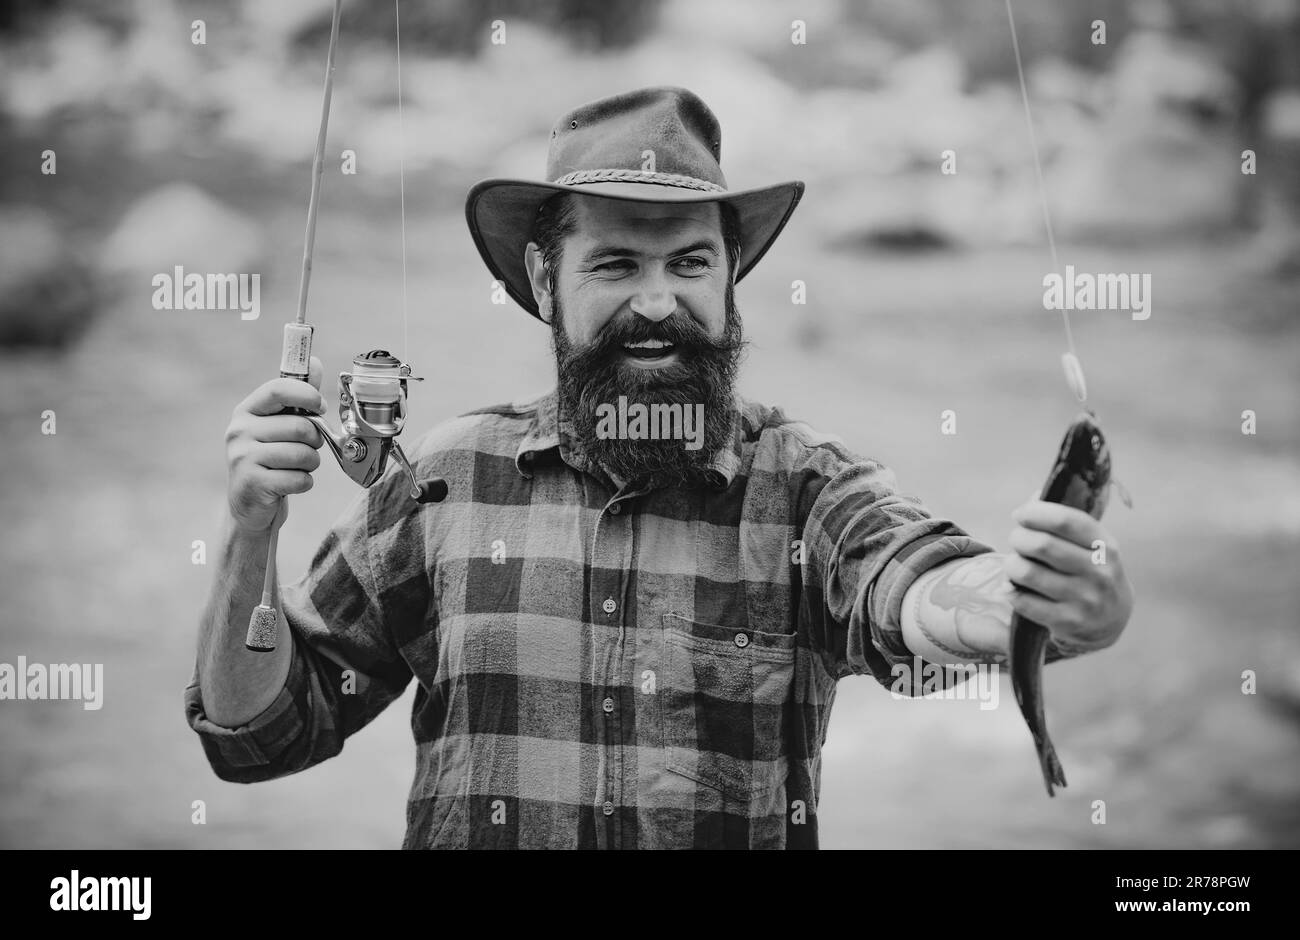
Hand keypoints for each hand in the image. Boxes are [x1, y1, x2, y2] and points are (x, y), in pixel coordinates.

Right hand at [225, 356, 326, 534]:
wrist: (249, 506)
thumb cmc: (271, 460)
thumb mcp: (279, 426)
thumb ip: (298, 396)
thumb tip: (314, 363)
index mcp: (246, 411)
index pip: (278, 389)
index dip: (307, 395)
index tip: (320, 406)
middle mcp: (239, 431)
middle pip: (300, 426)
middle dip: (315, 440)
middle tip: (308, 448)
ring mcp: (242, 458)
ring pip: (302, 454)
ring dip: (311, 463)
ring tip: (298, 467)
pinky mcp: (252, 484)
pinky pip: (299, 479)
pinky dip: (304, 483)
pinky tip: (290, 483)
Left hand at [1004, 498, 1133, 652]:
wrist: (1111, 620)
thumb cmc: (1090, 569)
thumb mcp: (1090, 544)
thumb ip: (1063, 521)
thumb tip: (1033, 500)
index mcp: (1105, 545)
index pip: (1066, 520)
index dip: (1035, 513)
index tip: (1020, 515)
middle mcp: (1099, 572)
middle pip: (1041, 545)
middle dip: (1018, 538)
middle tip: (1016, 541)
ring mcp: (1085, 599)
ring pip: (1027, 572)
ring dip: (1011, 564)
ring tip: (1015, 565)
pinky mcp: (1068, 622)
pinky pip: (1023, 601)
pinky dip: (1011, 591)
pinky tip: (1014, 588)